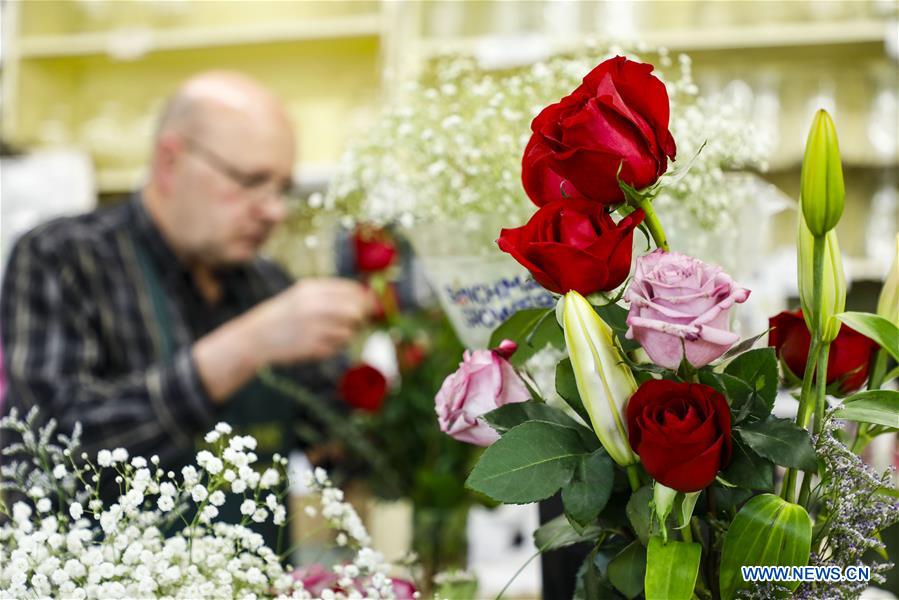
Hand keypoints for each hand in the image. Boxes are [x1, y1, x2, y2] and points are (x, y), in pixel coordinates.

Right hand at [246, 278, 372, 363]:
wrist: (256, 337)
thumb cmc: (283, 315)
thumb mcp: (301, 294)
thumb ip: (329, 294)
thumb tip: (364, 296)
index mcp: (312, 288)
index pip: (352, 290)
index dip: (365, 298)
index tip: (367, 304)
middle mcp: (314, 306)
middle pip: (356, 310)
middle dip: (361, 317)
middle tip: (358, 321)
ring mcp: (314, 327)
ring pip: (350, 330)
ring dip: (348, 333)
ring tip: (334, 333)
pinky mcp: (314, 347)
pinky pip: (339, 346)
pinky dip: (336, 345)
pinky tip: (322, 343)